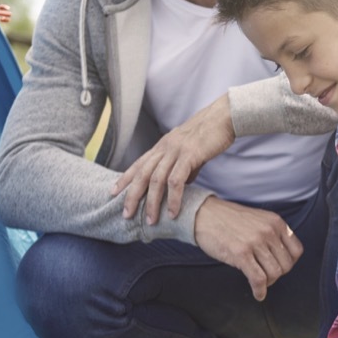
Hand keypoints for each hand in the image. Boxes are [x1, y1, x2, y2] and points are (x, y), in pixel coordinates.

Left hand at [112, 94, 235, 223]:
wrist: (224, 117)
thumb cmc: (210, 134)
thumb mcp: (190, 151)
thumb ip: (183, 167)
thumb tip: (181, 185)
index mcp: (163, 146)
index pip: (139, 164)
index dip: (125, 179)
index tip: (113, 193)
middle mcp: (165, 147)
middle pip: (142, 174)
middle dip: (132, 196)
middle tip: (126, 215)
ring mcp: (176, 151)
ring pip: (156, 179)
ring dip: (152, 202)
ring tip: (151, 220)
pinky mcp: (189, 155)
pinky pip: (176, 181)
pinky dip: (173, 198)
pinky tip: (173, 212)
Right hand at [194, 197, 302, 299]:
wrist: (204, 214)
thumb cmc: (229, 220)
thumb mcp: (259, 220)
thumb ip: (273, 234)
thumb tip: (282, 258)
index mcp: (276, 223)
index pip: (297, 251)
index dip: (289, 263)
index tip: (279, 267)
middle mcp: (269, 231)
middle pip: (286, 265)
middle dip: (277, 275)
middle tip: (266, 276)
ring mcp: (255, 242)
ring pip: (274, 273)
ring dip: (268, 283)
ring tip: (259, 283)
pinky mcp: (241, 254)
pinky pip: (258, 279)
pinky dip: (259, 290)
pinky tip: (257, 293)